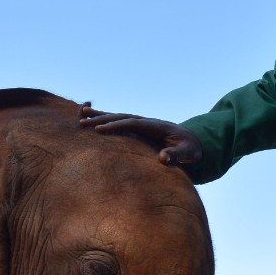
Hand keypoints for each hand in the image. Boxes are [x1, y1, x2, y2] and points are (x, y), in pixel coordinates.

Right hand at [79, 105, 202, 164]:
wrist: (193, 141)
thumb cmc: (190, 148)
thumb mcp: (187, 153)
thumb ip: (176, 155)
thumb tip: (163, 158)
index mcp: (155, 126)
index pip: (132, 124)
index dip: (116, 126)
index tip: (99, 130)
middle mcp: (146, 122)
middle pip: (121, 117)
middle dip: (102, 119)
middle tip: (83, 123)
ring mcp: (142, 123)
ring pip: (118, 117)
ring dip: (101, 116)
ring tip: (82, 115)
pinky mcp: (140, 128)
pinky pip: (121, 122)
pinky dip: (107, 120)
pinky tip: (94, 120)